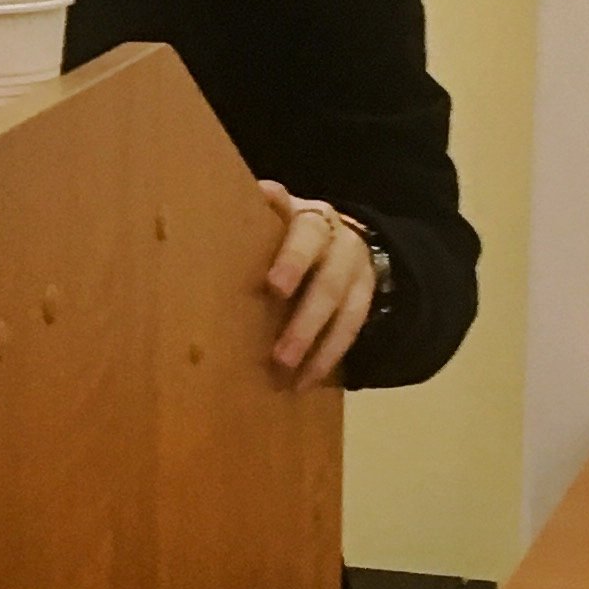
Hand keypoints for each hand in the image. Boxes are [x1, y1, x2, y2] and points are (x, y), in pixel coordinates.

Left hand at [257, 184, 375, 391]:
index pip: (304, 232)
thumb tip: (223, 208)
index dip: (293, 259)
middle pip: (329, 279)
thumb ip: (257, 217)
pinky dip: (327, 357)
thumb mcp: (271, 217)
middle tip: (280, 352)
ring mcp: (357, 269)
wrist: (338, 236)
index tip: (274, 286)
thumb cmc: (284, 232)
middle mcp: (339, 240)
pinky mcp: (365, 296)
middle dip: (306, 318)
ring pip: (344, 309)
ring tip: (288, 371)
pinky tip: (305, 380)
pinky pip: (352, 330)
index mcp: (309, 217)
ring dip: (316, 343)